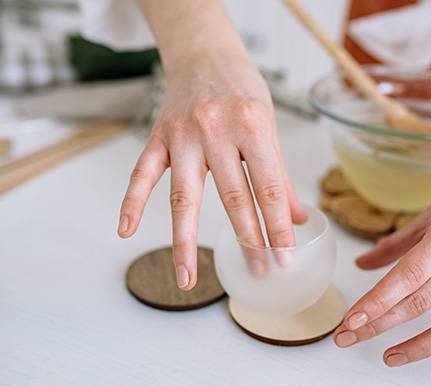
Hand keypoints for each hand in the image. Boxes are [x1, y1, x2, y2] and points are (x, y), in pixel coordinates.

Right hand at [117, 53, 305, 288]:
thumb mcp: (270, 126)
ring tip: (187, 278)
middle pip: (232, 196)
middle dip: (248, 240)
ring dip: (185, 241)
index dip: (278, 225)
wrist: (205, 55)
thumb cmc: (243, 92)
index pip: (268, 187)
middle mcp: (216, 131)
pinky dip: (132, 203)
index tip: (285, 257)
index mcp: (253, 126)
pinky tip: (126, 231)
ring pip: (184, 196)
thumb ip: (279, 174)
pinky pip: (141, 174)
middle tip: (258, 271)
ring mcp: (183, 135)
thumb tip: (297, 218)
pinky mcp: (158, 137)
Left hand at [333, 168, 430, 365]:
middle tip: (347, 338)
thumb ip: (394, 244)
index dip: (377, 301)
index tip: (351, 319)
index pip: (407, 276)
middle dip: (379, 324)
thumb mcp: (429, 215)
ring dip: (422, 346)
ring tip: (390, 357)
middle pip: (421, 302)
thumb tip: (360, 264)